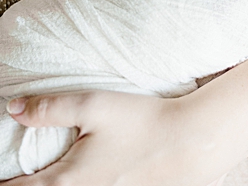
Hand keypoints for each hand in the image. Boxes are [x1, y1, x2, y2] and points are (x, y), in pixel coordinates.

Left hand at [2, 92, 228, 185]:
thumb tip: (13, 109)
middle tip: (28, 170)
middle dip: (30, 182)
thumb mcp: (95, 106)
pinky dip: (84, 184)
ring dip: (58, 184)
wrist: (193, 142)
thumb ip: (50, 108)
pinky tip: (93, 173)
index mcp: (64, 183)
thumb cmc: (145, 122)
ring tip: (62, 170)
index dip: (4, 180)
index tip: (5, 170)